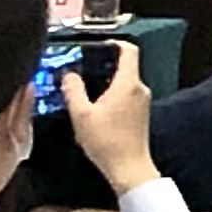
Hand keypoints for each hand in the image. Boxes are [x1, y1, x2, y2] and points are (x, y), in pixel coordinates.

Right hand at [64, 37, 160, 194]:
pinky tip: (95, 107)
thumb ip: (74, 91)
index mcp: (128, 83)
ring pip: (124, 82)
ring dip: (106, 82)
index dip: (115, 43)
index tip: (99, 45)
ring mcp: (142, 101)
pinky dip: (112, 95)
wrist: (128, 168)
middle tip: (83, 68)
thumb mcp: (82, 115)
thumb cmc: (107, 142)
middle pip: (125, 66)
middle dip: (104, 65)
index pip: (129, 50)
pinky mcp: (140, 113)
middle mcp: (140, 89)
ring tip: (85, 89)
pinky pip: (126, 95)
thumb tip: (69, 75)